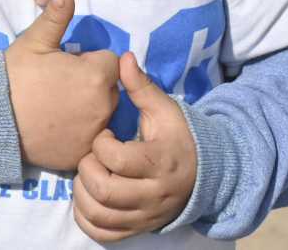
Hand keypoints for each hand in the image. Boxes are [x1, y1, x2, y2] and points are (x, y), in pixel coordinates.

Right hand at [4, 0, 121, 172]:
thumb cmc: (14, 76)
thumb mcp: (33, 42)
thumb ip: (56, 17)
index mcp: (95, 75)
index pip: (109, 61)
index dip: (88, 61)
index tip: (67, 66)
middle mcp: (104, 106)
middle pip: (110, 88)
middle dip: (93, 84)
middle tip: (61, 86)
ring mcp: (95, 133)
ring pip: (105, 115)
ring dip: (91, 109)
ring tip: (60, 108)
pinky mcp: (84, 154)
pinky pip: (93, 139)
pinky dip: (83, 134)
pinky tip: (60, 129)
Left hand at [73, 53, 197, 242]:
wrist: (204, 174)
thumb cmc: (178, 137)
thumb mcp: (164, 110)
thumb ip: (141, 87)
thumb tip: (123, 56)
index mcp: (159, 161)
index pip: (118, 160)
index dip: (101, 145)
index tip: (104, 134)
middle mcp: (153, 194)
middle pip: (106, 192)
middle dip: (87, 171)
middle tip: (90, 157)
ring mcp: (145, 215)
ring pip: (101, 216)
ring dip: (83, 196)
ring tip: (87, 176)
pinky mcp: (137, 228)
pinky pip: (104, 235)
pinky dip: (87, 220)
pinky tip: (85, 199)